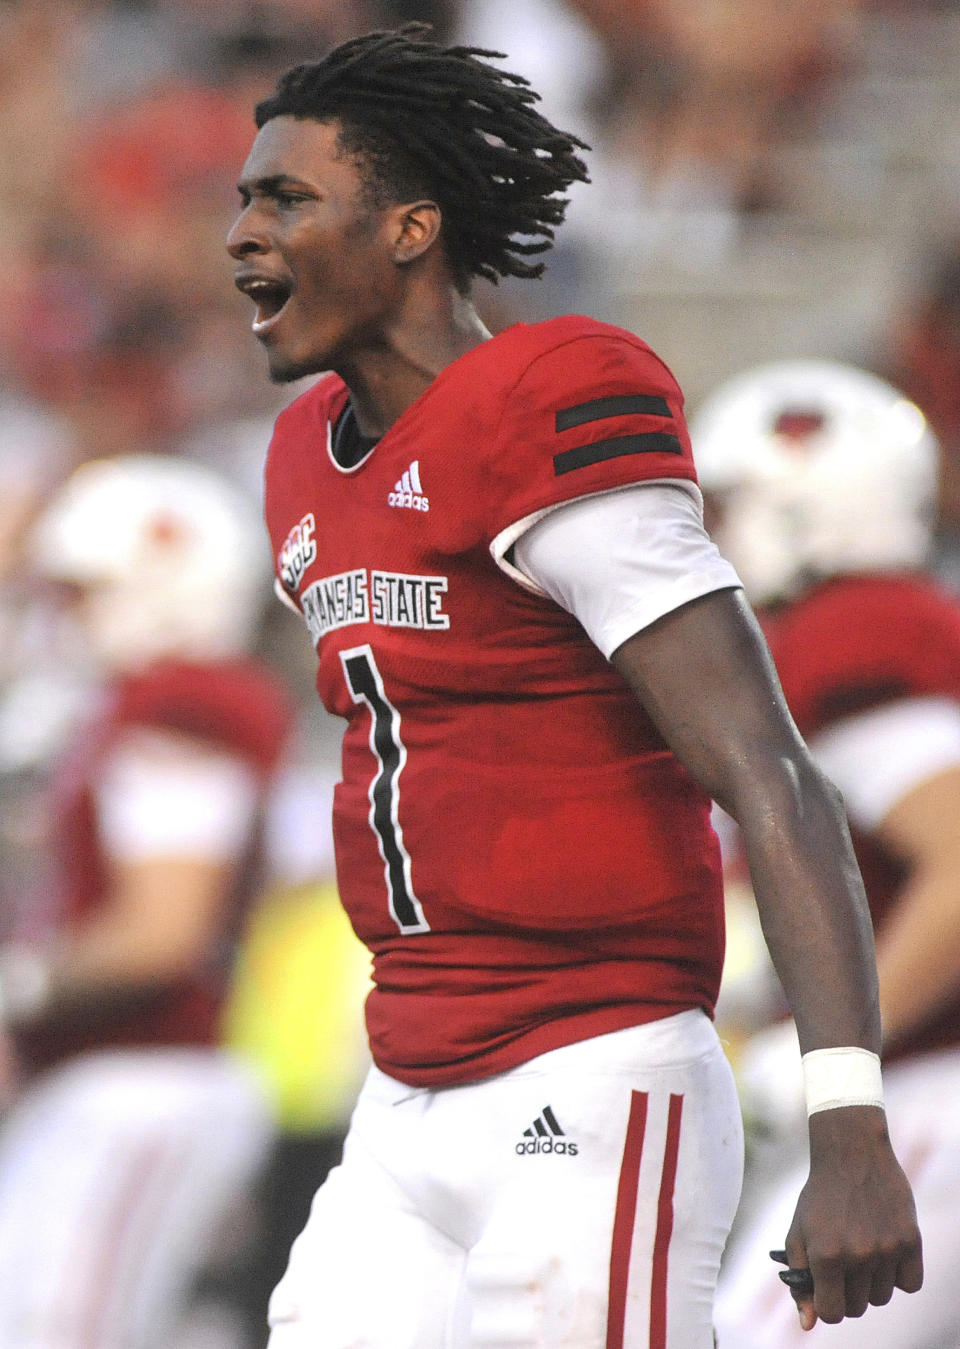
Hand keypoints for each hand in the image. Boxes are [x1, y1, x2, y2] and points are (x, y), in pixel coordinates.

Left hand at [781, 1105, 922, 1330]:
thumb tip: (807, 1324)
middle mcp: (858, 1255)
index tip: (826, 1289)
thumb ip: (800, 1281)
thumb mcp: (799, 1234)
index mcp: (826, 1255)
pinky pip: (910, 1285)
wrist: (851, 1153)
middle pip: (858, 1308)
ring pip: (882, 1297)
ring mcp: (887, 1249)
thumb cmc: (820, 1196)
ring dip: (872, 1282)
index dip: (827, 1304)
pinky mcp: (911, 1240)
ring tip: (862, 1249)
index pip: (831, 1313)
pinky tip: (885, 1250)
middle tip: (843, 1263)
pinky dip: (899, 1275)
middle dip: (847, 1292)